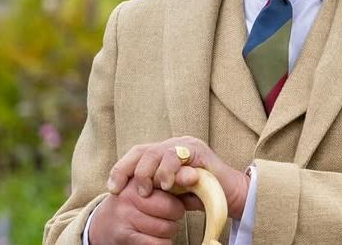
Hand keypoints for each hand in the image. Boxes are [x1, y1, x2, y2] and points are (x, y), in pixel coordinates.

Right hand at [89, 177, 184, 244]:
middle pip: (170, 207)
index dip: (180, 178)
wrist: (103, 225)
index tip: (192, 179)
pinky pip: (158, 243)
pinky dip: (164, 243)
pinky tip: (157, 238)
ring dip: (170, 230)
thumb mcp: (146, 189)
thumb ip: (170, 182)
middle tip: (170, 214)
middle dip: (176, 213)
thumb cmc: (134, 205)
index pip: (163, 177)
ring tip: (160, 225)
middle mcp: (129, 196)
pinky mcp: (125, 235)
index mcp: (136, 179)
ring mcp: (125, 216)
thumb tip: (196, 177)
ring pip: (166, 228)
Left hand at [107, 136, 249, 218]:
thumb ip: (154, 189)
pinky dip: (169, 170)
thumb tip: (129, 193)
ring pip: (157, 152)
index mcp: (162, 153)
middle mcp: (172, 145)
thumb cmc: (198, 196)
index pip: (136, 154)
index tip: (113, 189)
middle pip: (142, 150)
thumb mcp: (170, 194)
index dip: (121, 169)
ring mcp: (185, 145)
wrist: (228, 196)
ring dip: (150, 173)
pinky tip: (168, 185)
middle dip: (131, 170)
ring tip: (151, 191)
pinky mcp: (198, 150)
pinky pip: (177, 155)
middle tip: (136, 192)